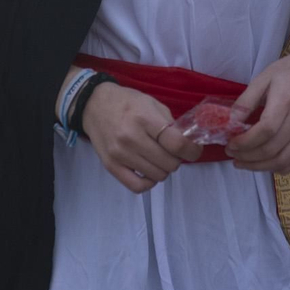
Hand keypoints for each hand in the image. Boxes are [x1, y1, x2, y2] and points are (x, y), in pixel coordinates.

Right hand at [83, 82, 203, 192]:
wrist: (95, 106)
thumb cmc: (128, 102)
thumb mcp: (153, 104)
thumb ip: (170, 124)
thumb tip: (187, 144)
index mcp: (145, 119)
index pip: (177, 144)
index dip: (192, 150)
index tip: (194, 150)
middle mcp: (131, 138)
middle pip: (169, 163)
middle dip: (177, 159)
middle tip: (173, 152)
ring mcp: (120, 155)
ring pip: (157, 176)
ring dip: (164, 169)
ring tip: (160, 158)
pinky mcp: (111, 166)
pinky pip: (137, 187)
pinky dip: (149, 183)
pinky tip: (149, 172)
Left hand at [223, 42, 289, 172]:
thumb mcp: (263, 78)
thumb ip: (246, 101)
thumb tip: (230, 123)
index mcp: (287, 99)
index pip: (265, 131)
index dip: (245, 143)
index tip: (230, 145)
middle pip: (273, 149)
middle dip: (248, 157)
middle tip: (233, 155)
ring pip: (285, 160)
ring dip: (261, 167)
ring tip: (245, 162)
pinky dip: (282, 168)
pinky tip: (267, 164)